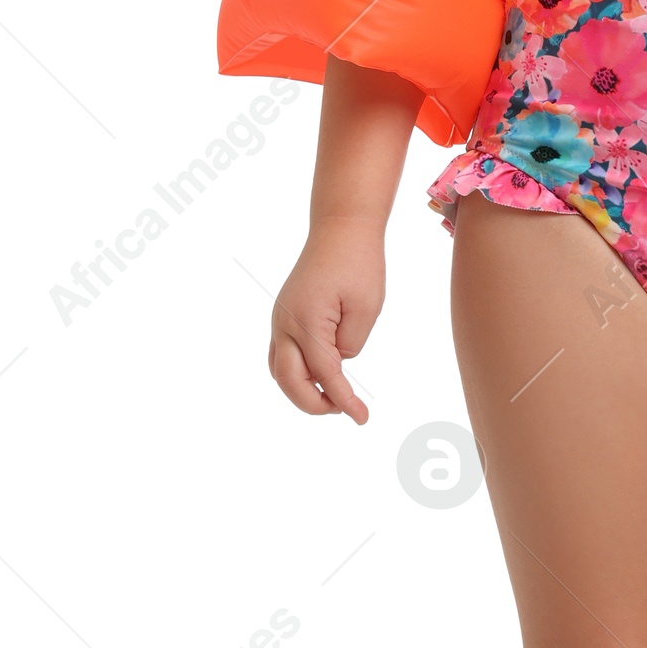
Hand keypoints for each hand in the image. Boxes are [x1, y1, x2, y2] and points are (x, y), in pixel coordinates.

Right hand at [268, 219, 385, 419]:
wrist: (340, 229)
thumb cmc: (359, 264)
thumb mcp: (367, 308)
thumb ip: (350, 344)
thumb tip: (335, 364)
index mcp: (307, 320)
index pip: (325, 374)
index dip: (344, 400)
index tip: (362, 418)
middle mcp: (285, 322)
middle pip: (289, 381)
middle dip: (315, 404)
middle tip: (345, 411)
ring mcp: (279, 319)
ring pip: (279, 371)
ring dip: (301, 391)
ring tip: (333, 398)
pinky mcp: (283, 316)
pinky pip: (282, 355)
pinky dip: (297, 373)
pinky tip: (321, 377)